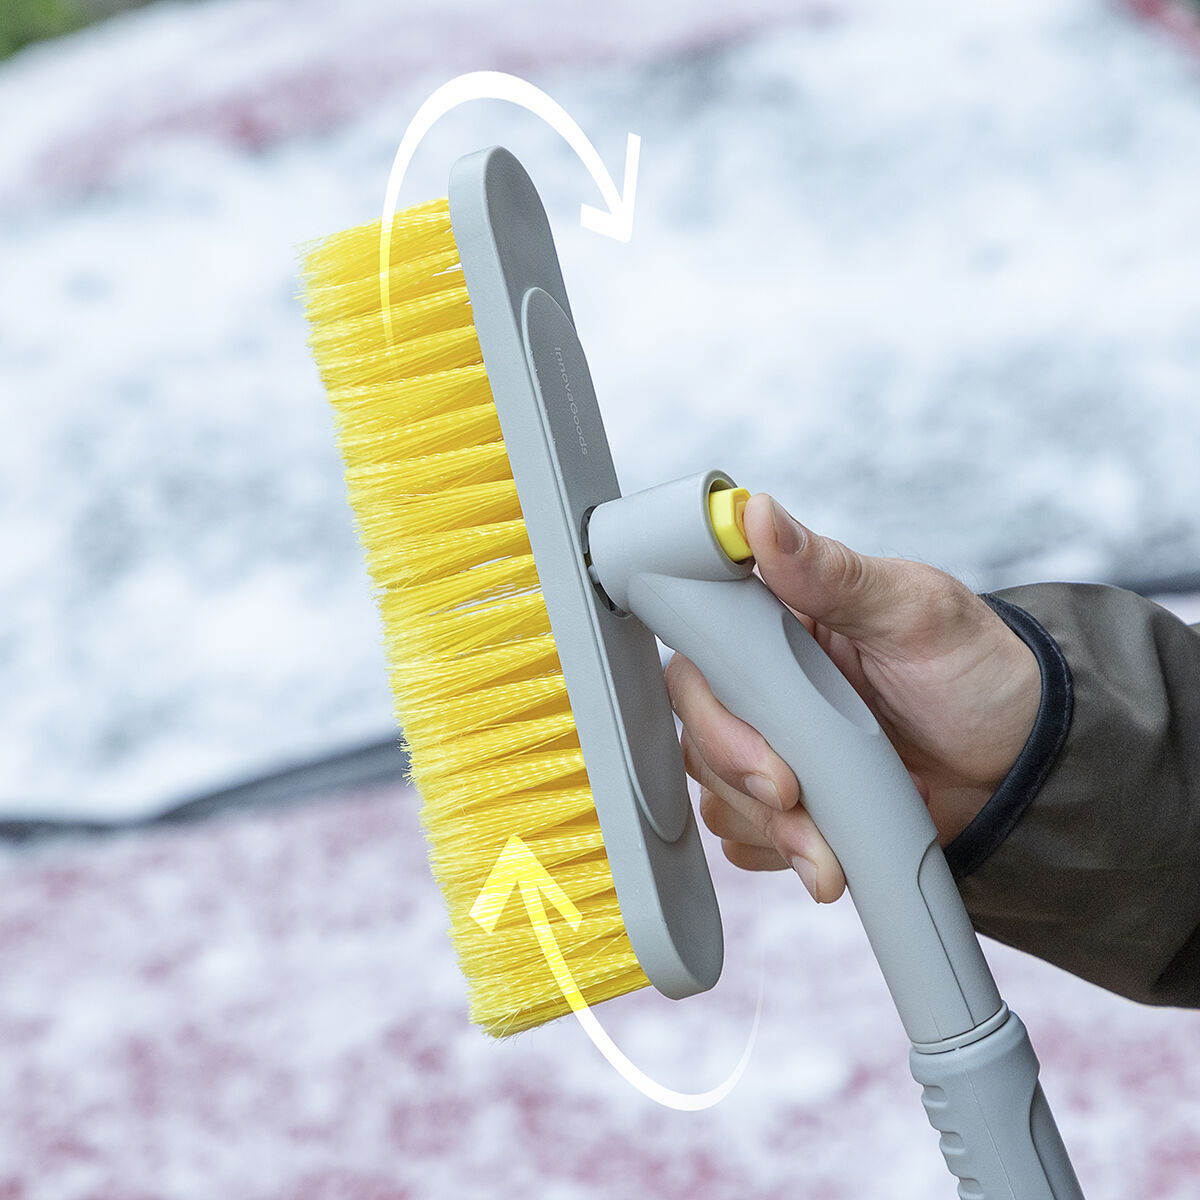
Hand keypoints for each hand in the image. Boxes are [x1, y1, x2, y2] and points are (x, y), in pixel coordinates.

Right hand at [665, 494, 1040, 902]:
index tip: (752, 729)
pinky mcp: (790, 801)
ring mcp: (774, 743)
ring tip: (826, 844)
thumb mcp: (915, 610)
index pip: (700, 645)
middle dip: (737, 769)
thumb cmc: (976, 671)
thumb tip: (757, 513)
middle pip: (697, 725)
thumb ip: (832, 569)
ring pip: (716, 786)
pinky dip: (779, 851)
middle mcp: (765, 682)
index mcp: (780, 622)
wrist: (1021, 769)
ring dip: (765, 823)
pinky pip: (746, 832)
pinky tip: (825, 852)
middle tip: (793, 792)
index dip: (709, 694)